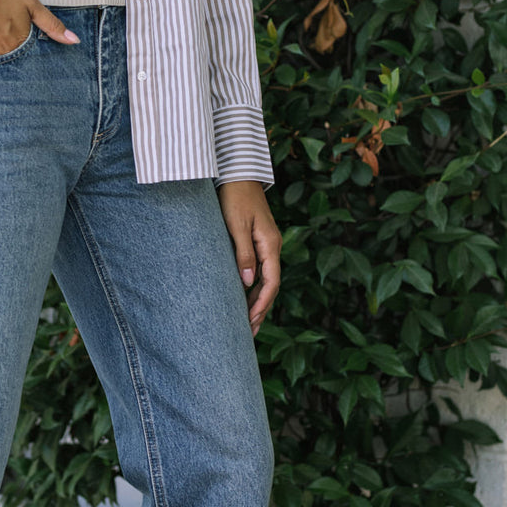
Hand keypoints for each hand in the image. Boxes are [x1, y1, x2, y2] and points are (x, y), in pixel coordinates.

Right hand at [0, 0, 80, 57]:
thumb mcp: (31, 4)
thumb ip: (52, 25)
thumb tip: (74, 41)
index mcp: (21, 42)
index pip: (31, 62)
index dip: (29, 58)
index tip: (25, 52)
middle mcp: (4, 53)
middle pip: (13, 66)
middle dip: (13, 61)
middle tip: (5, 43)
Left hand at [216, 180, 280, 337]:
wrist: (237, 173)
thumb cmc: (234, 196)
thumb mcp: (236, 225)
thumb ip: (243, 253)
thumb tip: (248, 283)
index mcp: (270, 244)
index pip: (271, 282)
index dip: (262, 304)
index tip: (251, 322)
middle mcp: (271, 247)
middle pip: (270, 285)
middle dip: (261, 310)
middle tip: (249, 333)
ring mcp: (266, 244)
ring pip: (265, 280)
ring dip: (257, 302)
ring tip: (247, 324)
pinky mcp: (257, 241)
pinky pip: (259, 270)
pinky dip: (253, 288)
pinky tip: (244, 298)